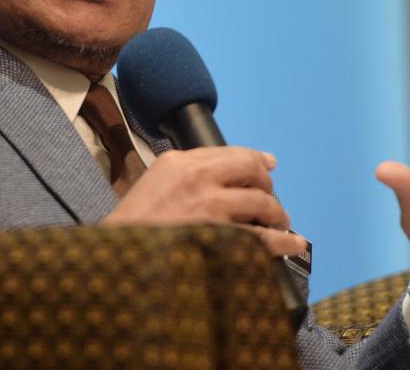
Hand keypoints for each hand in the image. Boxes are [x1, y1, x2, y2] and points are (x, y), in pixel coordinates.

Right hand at [101, 147, 306, 257]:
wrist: (116, 256)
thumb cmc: (134, 223)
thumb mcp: (154, 181)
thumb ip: (187, 171)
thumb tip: (228, 167)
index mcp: (180, 161)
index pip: (229, 152)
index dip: (256, 159)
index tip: (269, 164)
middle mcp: (198, 178)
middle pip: (251, 170)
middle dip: (267, 184)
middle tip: (269, 200)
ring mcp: (210, 208)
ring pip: (260, 201)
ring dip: (277, 212)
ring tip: (279, 223)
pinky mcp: (218, 238)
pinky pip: (261, 237)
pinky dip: (282, 241)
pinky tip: (293, 243)